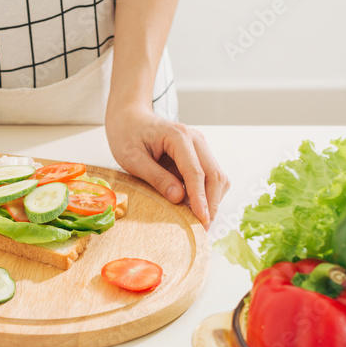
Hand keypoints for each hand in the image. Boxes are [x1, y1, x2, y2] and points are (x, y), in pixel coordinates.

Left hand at [105, 105, 228, 227]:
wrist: (130, 117)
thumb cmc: (127, 135)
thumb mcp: (133, 159)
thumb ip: (156, 177)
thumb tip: (179, 198)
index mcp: (179, 137)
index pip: (196, 172)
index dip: (200, 198)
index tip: (202, 219)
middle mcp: (196, 140)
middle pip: (214, 175)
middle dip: (212, 204)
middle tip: (203, 229)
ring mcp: (200, 146)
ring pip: (217, 177)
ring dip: (212, 200)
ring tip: (198, 220)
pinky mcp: (198, 154)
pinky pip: (209, 176)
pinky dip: (206, 193)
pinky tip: (194, 207)